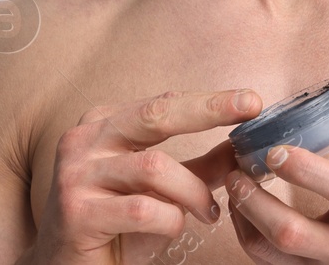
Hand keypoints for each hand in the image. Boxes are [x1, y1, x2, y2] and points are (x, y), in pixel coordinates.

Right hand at [26, 88, 262, 264]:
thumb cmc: (115, 227)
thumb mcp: (161, 192)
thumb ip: (198, 168)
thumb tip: (241, 148)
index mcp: (103, 126)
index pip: (163, 104)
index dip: (210, 101)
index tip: (253, 100)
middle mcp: (84, 141)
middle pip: (156, 116)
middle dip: (209, 110)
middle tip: (251, 106)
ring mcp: (75, 176)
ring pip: (156, 168)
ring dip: (194, 193)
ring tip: (208, 212)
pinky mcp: (76, 213)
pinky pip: (143, 210)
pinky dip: (170, 220)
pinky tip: (173, 228)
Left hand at [226, 62, 328, 263]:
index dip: (308, 173)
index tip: (275, 150)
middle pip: (295, 233)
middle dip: (259, 202)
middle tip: (237, 170)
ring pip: (273, 252)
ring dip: (245, 216)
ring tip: (232, 183)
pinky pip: (265, 262)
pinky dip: (245, 231)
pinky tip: (238, 205)